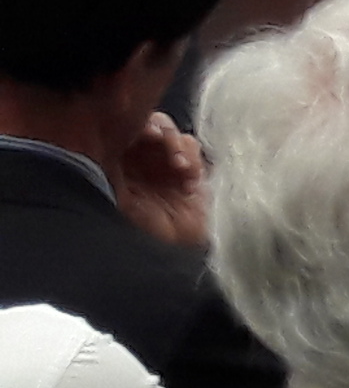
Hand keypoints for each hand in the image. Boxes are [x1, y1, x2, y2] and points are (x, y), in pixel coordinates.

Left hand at [115, 113, 210, 250]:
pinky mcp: (191, 177)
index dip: (135, 126)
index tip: (142, 134)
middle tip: (159, 139)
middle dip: (160, 132)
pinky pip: (194, 153)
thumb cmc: (138, 237)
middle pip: (153, 128)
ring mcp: (166, 170)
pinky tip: (189, 183)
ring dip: (179, 146)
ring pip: (176, 137)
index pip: (124, 132)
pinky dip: (194, 162)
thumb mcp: (118, 202)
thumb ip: (116, 170)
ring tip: (180, 167)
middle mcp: (140, 164)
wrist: (169, 261)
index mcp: (115, 166)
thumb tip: (116, 141)